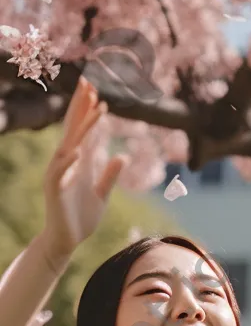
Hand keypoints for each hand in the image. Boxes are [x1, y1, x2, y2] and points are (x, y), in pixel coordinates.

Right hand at [39, 76, 125, 263]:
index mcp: (81, 164)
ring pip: (70, 145)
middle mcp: (68, 164)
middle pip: (75, 130)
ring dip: (82, 128)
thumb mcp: (102, 193)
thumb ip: (110, 175)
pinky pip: (60, 173)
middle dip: (81, 108)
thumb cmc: (82, 217)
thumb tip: (121, 156)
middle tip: (89, 84)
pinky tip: (77, 150)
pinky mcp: (54, 189)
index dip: (91, 114)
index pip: (85, 133)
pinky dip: (68, 162)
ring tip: (95, 110)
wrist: (68, 240)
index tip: (98, 94)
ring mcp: (60, 175)